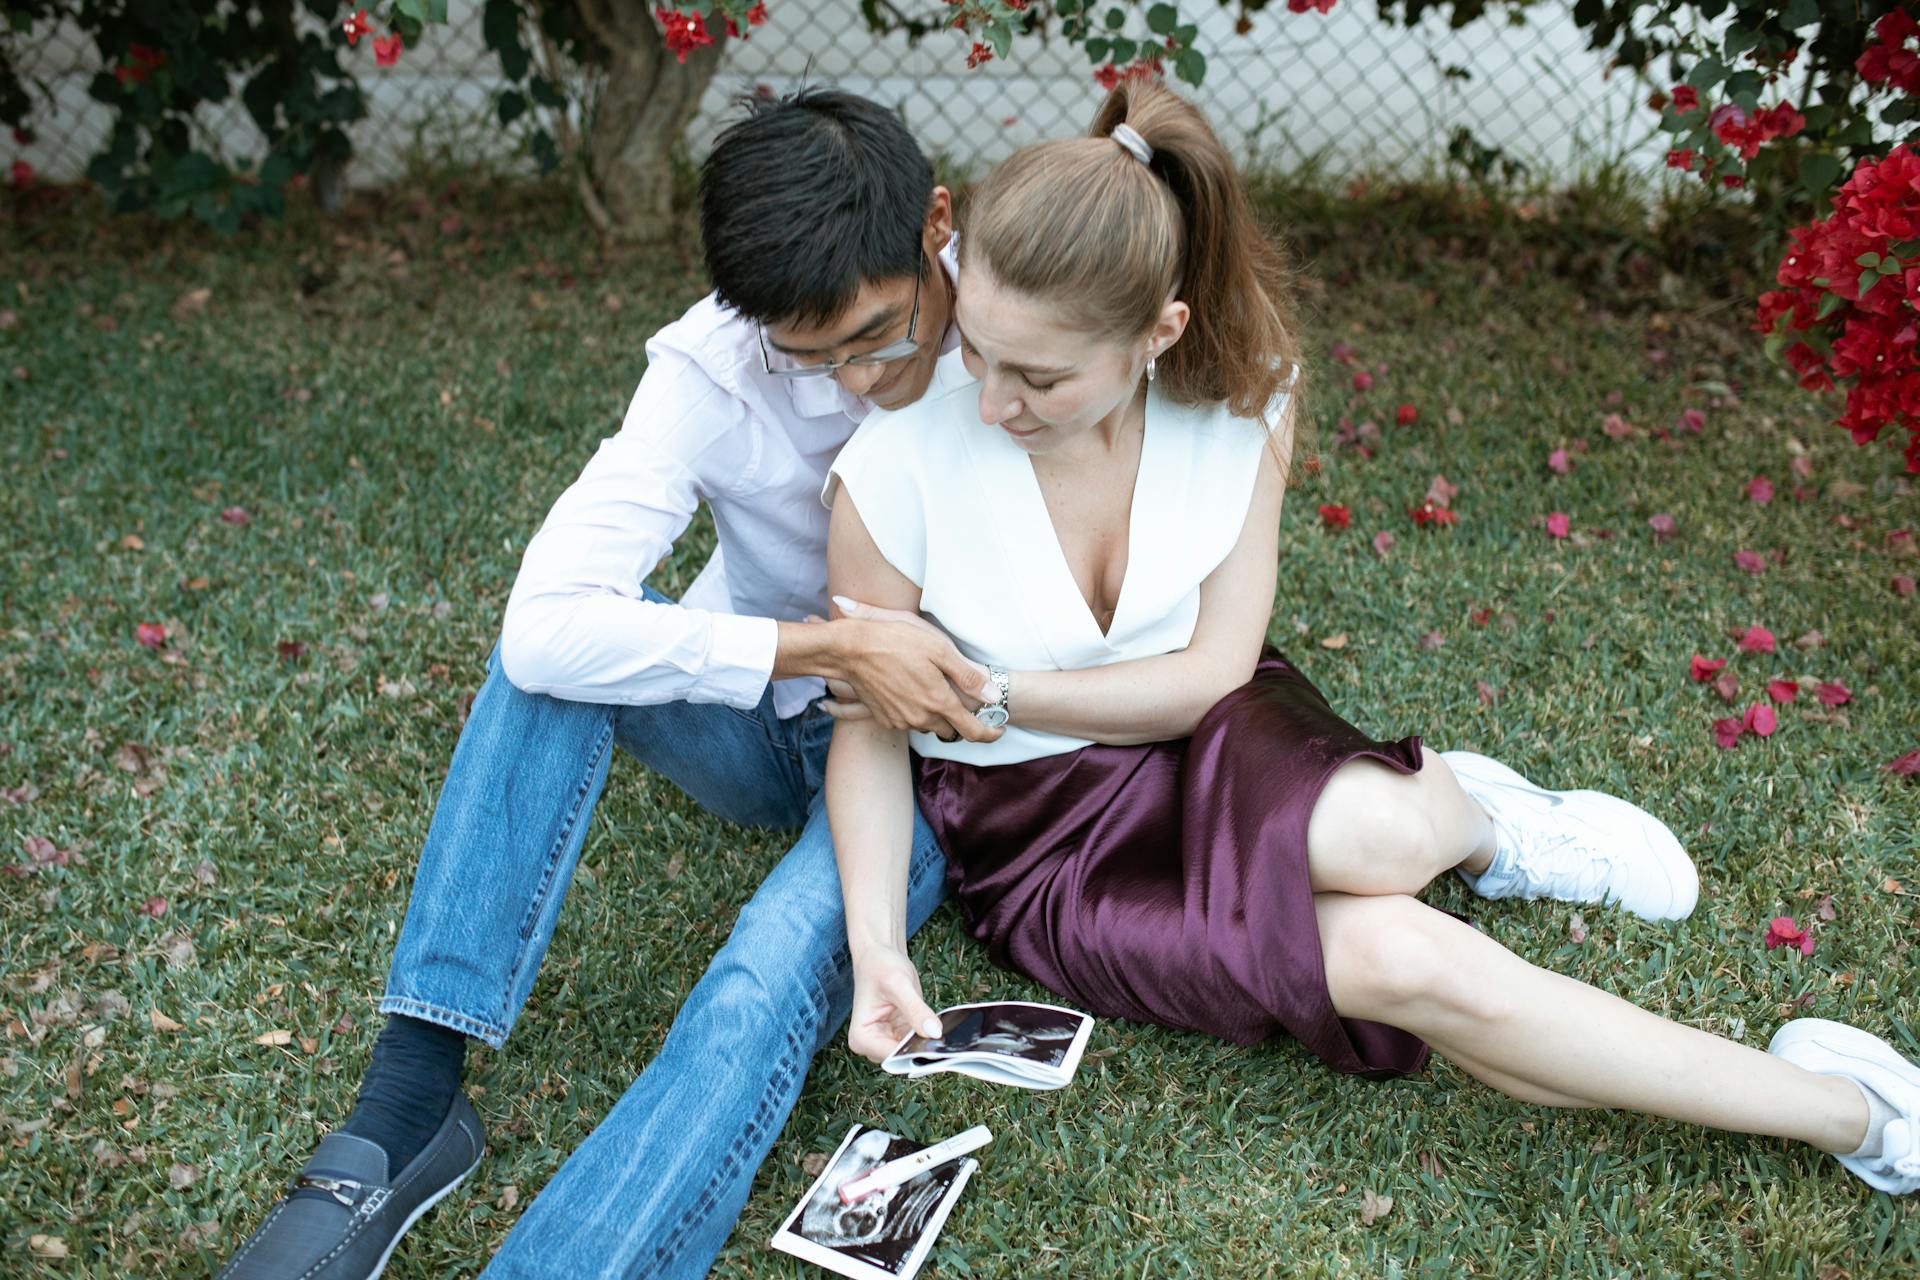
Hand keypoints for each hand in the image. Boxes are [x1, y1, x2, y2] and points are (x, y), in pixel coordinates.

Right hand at [824, 597, 999, 741]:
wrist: (850, 649)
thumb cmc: (897, 641)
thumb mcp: (940, 650)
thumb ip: (969, 677)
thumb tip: (994, 697)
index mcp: (939, 702)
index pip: (973, 732)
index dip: (990, 734)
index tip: (999, 729)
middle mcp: (921, 718)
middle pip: (951, 731)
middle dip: (960, 721)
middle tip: (965, 703)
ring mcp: (900, 720)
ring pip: (928, 725)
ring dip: (936, 715)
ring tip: (934, 690)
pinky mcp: (884, 718)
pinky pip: (908, 720)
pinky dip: (915, 711)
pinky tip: (911, 690)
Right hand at [848, 946, 943, 1062]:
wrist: (881, 955)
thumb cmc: (880, 966)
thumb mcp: (899, 985)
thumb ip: (915, 1010)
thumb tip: (934, 1033)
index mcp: (861, 1038)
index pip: (891, 1057)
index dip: (915, 1052)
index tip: (936, 1042)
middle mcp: (871, 1045)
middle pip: (902, 1058)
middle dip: (922, 1047)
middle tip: (942, 1033)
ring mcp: (886, 1041)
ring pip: (912, 1053)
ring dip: (927, 1042)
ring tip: (938, 1025)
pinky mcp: (900, 1035)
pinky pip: (917, 1042)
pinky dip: (928, 1035)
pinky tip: (936, 1024)